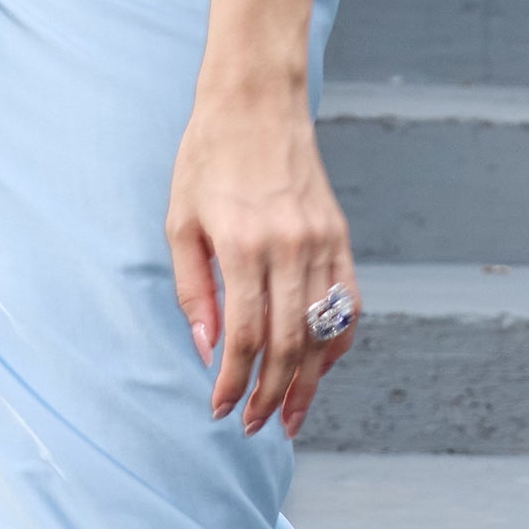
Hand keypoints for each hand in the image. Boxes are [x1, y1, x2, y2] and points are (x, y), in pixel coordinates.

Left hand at [167, 74, 358, 436]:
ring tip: (291, 417)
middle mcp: (291, 247)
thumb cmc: (206, 158)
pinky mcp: (339, 235)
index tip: (220, 408)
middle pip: (290, 344)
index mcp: (244, 244)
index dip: (234, 381)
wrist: (256, 101)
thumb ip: (194, 290)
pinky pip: (348, 302)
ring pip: (323, 330)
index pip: (247, 336)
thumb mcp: (180, 222)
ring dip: (309, 382)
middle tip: (253, 426)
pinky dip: (338, 341)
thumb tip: (207, 350)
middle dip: (271, 395)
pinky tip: (322, 367)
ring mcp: (322, 241)